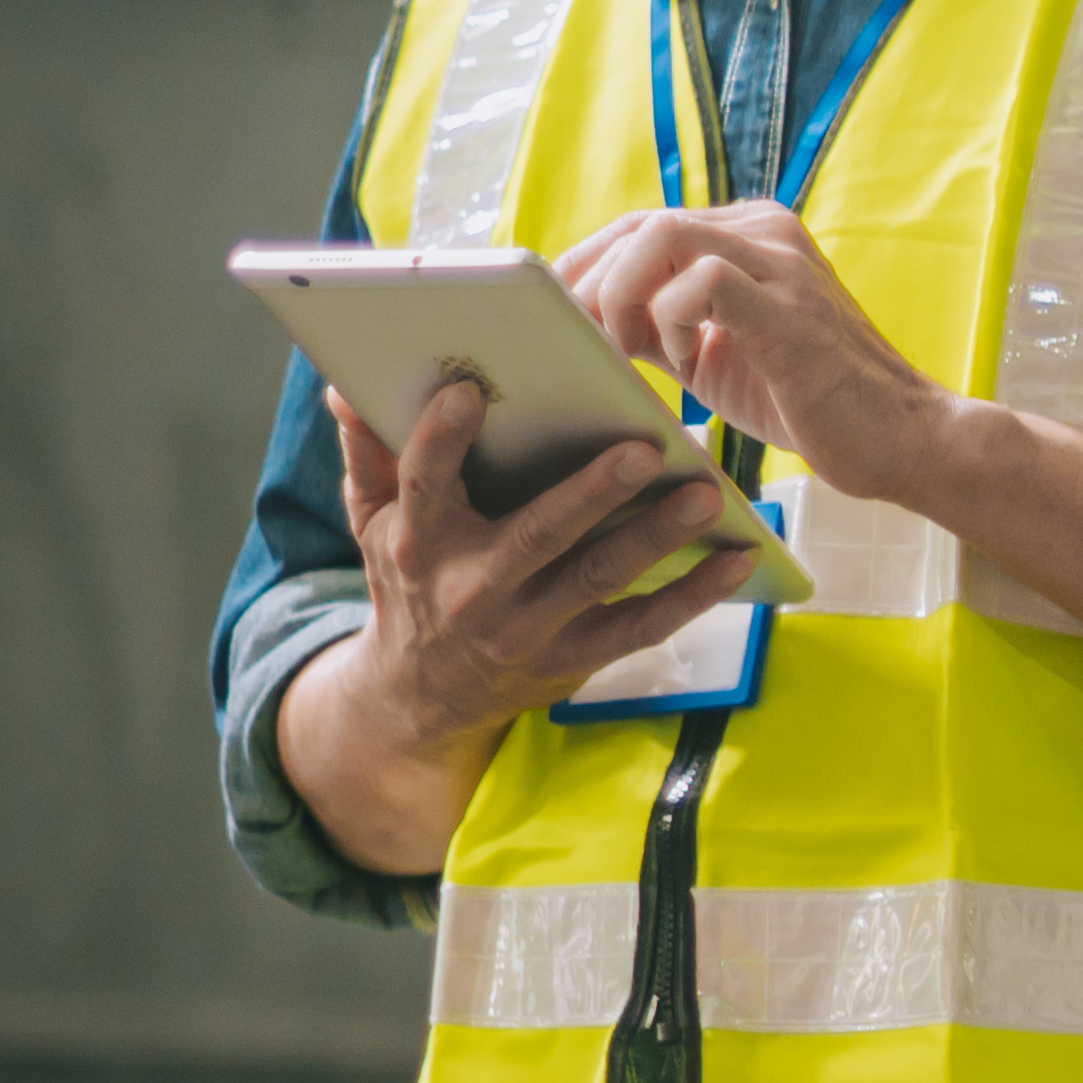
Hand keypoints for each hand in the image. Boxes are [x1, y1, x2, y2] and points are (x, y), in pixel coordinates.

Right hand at [324, 372, 756, 757]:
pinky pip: (639, 628)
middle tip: (644, 447)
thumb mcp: (371, 521)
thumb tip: (347, 385)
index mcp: (420, 542)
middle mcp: (472, 589)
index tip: (466, 390)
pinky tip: (735, 559)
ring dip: (657, 536)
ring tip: (707, 493)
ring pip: (598, 578)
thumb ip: (369, 450)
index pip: (426, 483)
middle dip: (591, 492)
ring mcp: (525, 630)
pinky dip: (692, 596)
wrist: (420, 697)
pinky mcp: (570, 661)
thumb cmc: (408, 580)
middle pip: (536, 535)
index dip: (440, 438)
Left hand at [555, 203, 960, 508]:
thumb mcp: (714, 352)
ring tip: (617, 351)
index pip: (640, 226)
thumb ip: (659, 324)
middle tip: (568, 342)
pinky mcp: (789, 308)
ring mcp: (782, 263)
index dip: (585, 266)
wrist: (903, 439)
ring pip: (662, 237)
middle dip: (587, 282)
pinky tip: (683, 366)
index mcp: (750, 233)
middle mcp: (766, 231)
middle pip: (640, 224)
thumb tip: (580, 321)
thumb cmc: (809, 401)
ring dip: (619, 296)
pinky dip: (669, 323)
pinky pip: (702, 284)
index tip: (552, 318)